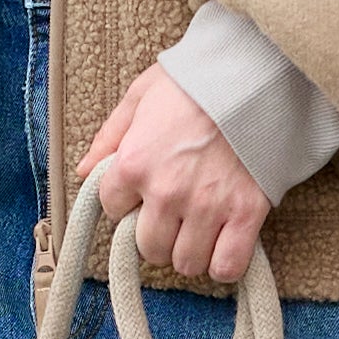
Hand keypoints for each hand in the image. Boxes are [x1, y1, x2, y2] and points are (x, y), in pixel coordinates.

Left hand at [81, 65, 274, 289]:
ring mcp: (208, 205)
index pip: (111, 209)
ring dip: (190, 250)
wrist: (255, 72)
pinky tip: (223, 245)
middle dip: (156, 235)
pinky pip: (227, 266)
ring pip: (186, 262)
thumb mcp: (141, 95)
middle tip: (172, 215)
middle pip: (149, 247)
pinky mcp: (247, 213)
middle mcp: (166, 192)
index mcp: (135, 162)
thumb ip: (110, 136)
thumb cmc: (196, 80)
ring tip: (199, 228)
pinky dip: (223, 264)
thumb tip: (83, 171)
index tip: (141, 191)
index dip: (125, 200)